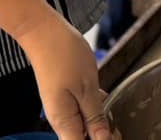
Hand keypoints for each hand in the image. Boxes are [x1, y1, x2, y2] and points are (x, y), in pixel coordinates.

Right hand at [17, 11, 111, 139]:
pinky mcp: (62, 97)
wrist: (42, 31)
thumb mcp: (87, 87)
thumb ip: (95, 117)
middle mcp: (60, 120)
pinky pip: (79, 112)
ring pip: (82, 127)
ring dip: (98, 124)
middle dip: (101, 137)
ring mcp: (60, 108)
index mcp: (64, 123)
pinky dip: (92, 109)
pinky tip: (101, 97)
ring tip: (112, 113)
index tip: (115, 136)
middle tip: (118, 127)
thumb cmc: (63, 55)